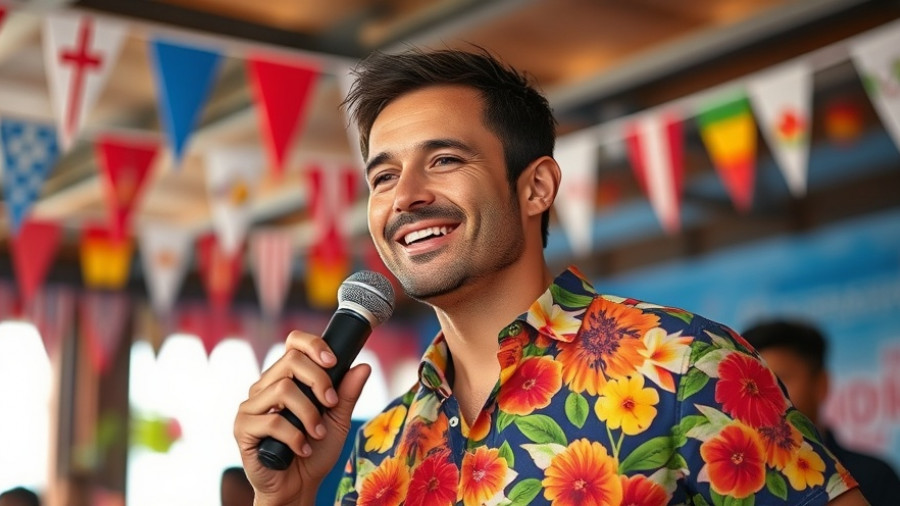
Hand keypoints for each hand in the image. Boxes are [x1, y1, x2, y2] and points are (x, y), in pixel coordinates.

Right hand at [233, 330, 370, 505]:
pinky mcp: (243, 428)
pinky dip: (295, 436)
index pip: (293, 344)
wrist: (298, 486)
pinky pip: (271, 421)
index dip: (313, 345)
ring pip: (282, 389)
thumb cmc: (316, 450)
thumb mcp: (338, 420)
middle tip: (331, 403)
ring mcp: (251, 406)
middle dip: (318, 380)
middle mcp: (265, 387)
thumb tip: (363, 365)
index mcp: (285, 378)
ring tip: (317, 433)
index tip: (334, 362)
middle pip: (290, 360)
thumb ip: (347, 394)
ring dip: (308, 413)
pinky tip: (303, 448)